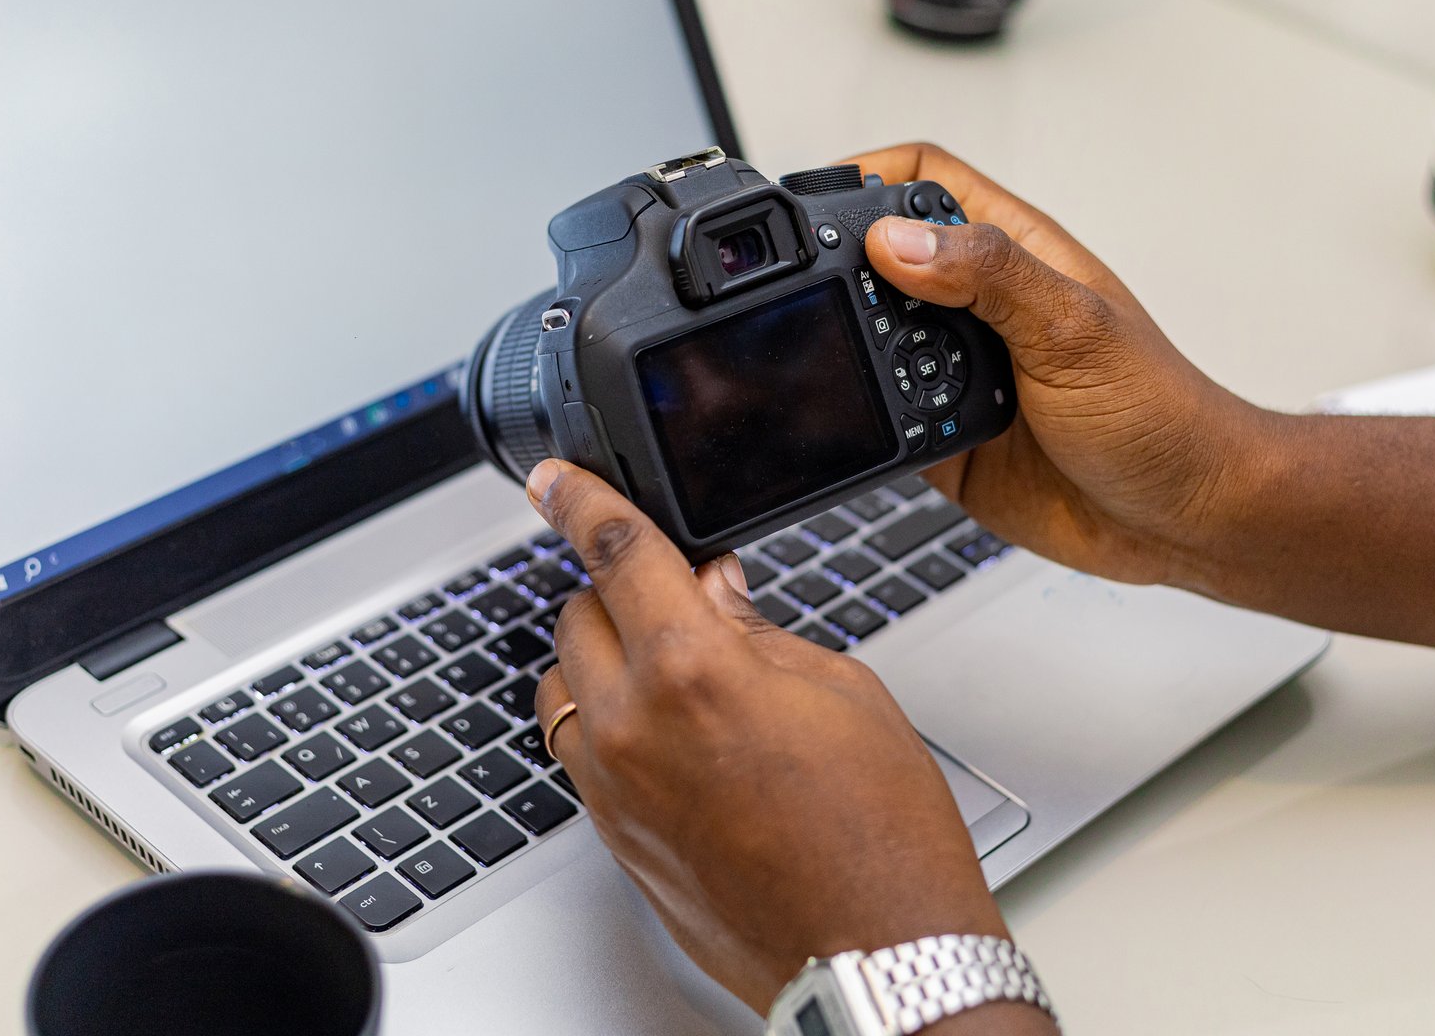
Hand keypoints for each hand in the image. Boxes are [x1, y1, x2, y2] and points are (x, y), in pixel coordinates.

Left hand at [525, 459, 1044, 1023]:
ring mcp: (612, 788)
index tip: (554, 481)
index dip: (580, 500)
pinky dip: (606, 720)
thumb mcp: (842, 691)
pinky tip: (669, 730)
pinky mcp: (614, 836)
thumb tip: (713, 588)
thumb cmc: (880, 831)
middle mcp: (632, 727)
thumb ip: (758, 629)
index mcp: (693, 671)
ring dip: (600, 657)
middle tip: (677, 595)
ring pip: (563, 685)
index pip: (615, 553)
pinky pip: (578, 750)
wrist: (875, 953)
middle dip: (617, 589)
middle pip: (576, 615)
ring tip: (668, 666)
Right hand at [850, 142, 1270, 593]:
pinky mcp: (944, 434)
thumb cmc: (1163, 414)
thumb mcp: (1075, 329)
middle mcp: (980, 306)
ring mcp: (957, 370)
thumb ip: (988, 276)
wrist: (1184, 521)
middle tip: (801, 291)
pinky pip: (879, 416)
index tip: (811, 202)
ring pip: (868, 338)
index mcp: (1014, 254)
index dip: (864, 175)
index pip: (922, 180)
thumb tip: (896, 239)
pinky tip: (860, 422)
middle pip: (878, 258)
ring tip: (832, 360)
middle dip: (834, 269)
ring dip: (846, 350)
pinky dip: (859, 418)